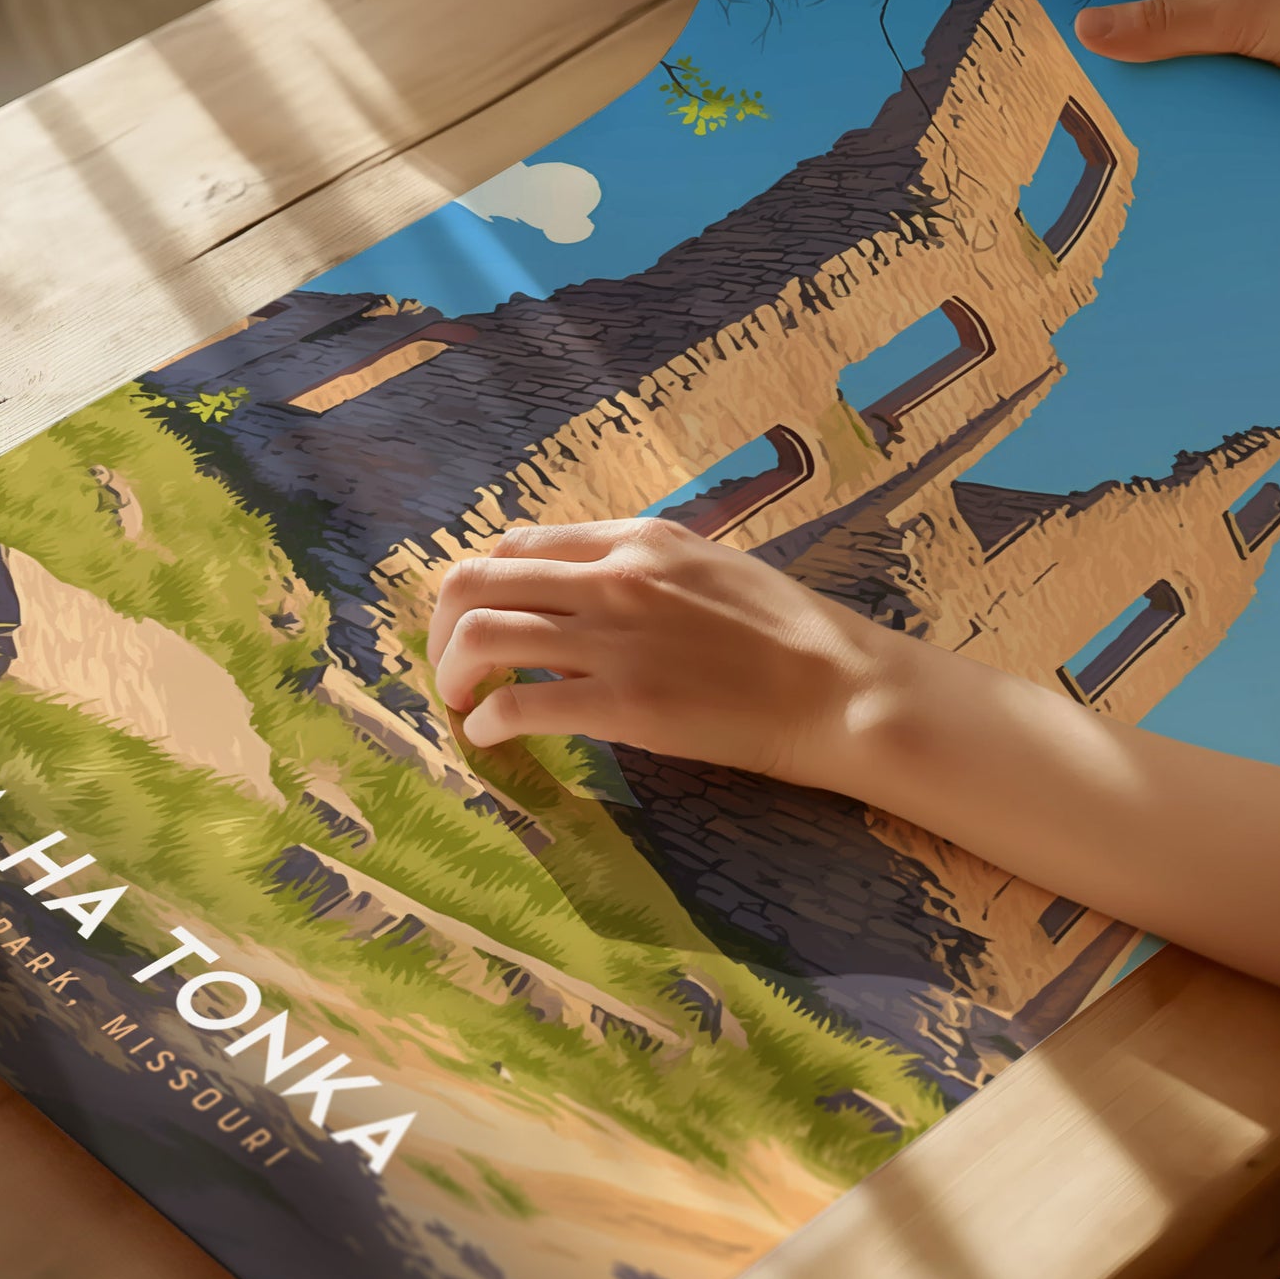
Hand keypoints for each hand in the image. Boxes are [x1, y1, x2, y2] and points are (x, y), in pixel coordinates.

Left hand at [427, 518, 897, 783]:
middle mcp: (612, 576)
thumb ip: (640, 569)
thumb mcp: (707, 567)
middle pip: (476, 580)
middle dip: (441, 627)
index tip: (477, 623)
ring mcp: (614, 639)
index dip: (481, 586)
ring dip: (451, 673)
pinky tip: (492, 739)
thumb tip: (582, 589)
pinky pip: (518, 704)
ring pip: (480, 635)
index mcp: (634, 539)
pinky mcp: (622, 703)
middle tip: (450, 667)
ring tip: (461, 704)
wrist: (838, 687)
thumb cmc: (785, 633)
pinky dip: (487, 723)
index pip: (517, 543)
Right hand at [1074, 0, 1279, 96]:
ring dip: (1182, 70)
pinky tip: (1193, 125)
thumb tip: (1086, 29)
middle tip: (1093, 70)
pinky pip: (1243, 76)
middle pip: (1181, 1)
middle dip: (1141, 33)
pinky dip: (1219, 96)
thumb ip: (1164, 24)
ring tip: (1133, 107)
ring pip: (1211, 44)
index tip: (1071, 10)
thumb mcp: (1241, 12)